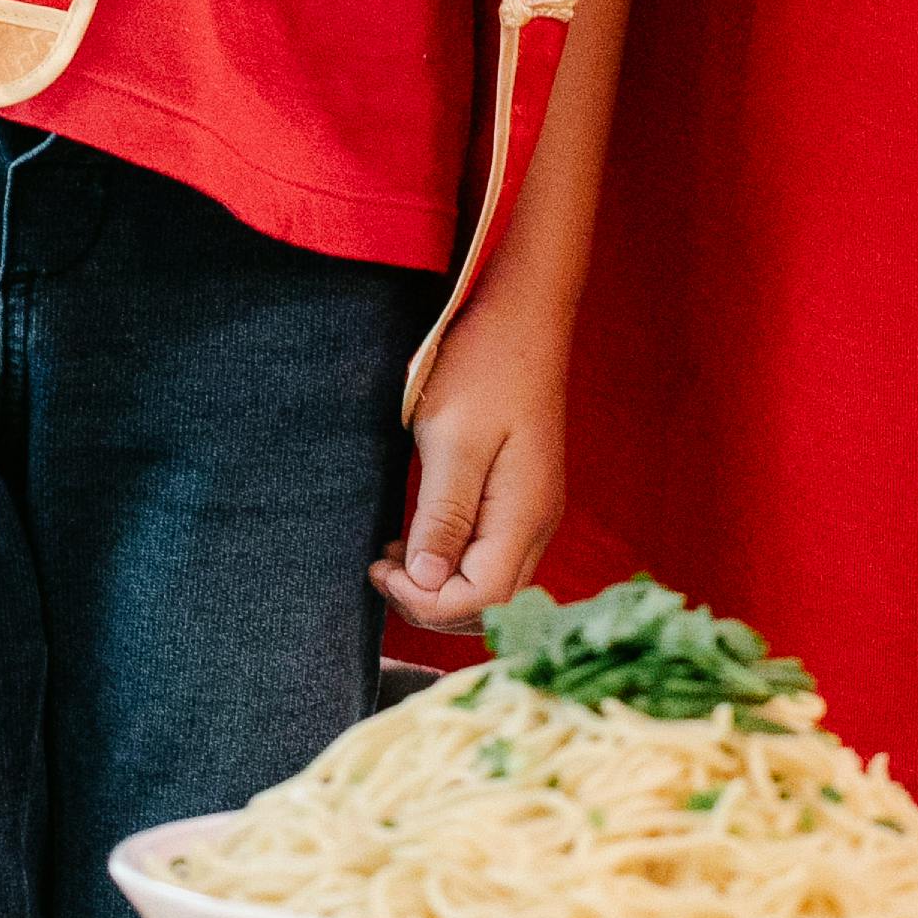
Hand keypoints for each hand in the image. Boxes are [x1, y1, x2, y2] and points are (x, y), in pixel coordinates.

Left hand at [370, 299, 568, 634]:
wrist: (523, 314)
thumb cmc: (485, 365)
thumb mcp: (452, 437)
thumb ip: (442, 514)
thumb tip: (427, 582)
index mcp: (524, 514)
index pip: (483, 600)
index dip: (427, 602)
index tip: (380, 569)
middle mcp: (537, 523)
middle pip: (490, 603)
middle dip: (431, 602)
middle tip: (381, 569)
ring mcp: (532, 510)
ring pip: (491, 583)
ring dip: (440, 584)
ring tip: (391, 557)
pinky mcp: (520, 495)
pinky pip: (489, 553)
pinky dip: (452, 560)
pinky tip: (416, 536)